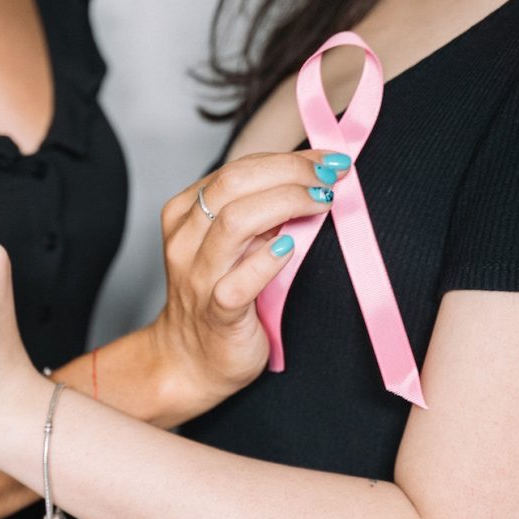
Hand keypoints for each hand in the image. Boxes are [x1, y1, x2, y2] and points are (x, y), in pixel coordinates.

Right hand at [148, 149, 350, 416]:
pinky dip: (267, 261)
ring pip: (235, 222)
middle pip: (234, 183)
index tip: (328, 159)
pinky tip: (291, 248)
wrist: (192, 360)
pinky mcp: (217, 314)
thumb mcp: (233, 244)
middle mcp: (187, 241)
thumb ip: (260, 211)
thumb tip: (314, 176)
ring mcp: (198, 278)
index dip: (288, 158)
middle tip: (331, 177)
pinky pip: (238, 283)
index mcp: (186, 214)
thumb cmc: (218, 296)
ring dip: (286, 203)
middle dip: (290, 172)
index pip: (238, 168)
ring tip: (322, 202)